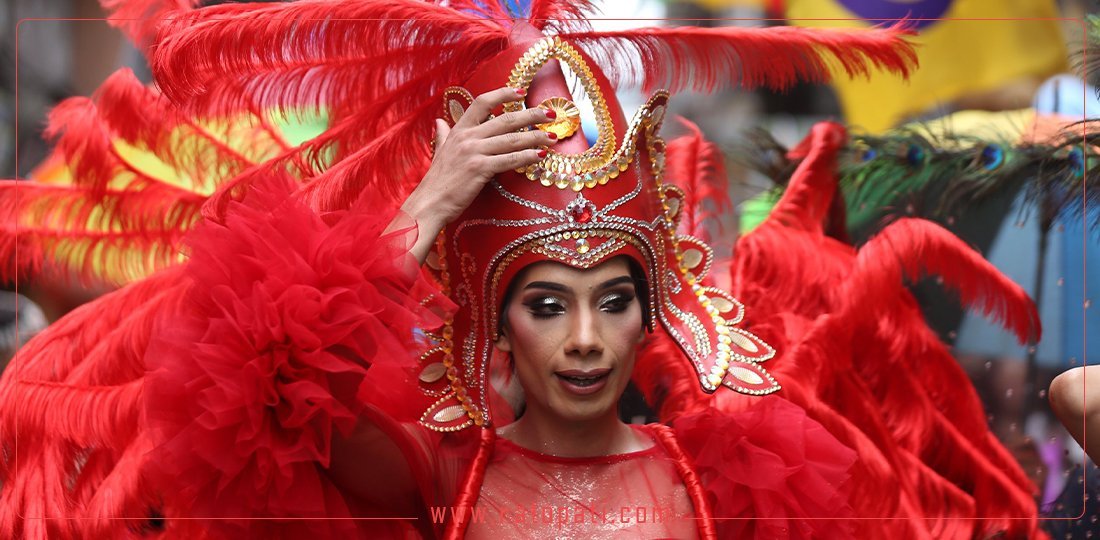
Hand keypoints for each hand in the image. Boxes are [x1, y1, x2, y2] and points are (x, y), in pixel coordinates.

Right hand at [399, 87, 557, 263]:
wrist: (429, 203)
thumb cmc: (437, 181)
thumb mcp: (439, 151)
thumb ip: (443, 135)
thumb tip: (439, 122)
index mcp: (459, 130)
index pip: (482, 102)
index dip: (503, 94)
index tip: (521, 92)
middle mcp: (467, 137)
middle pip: (505, 119)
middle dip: (531, 115)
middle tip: (550, 114)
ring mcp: (474, 152)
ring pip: (512, 139)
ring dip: (535, 137)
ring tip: (552, 136)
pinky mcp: (480, 169)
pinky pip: (510, 160)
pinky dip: (527, 157)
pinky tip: (541, 156)